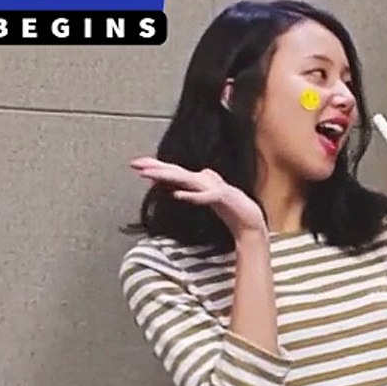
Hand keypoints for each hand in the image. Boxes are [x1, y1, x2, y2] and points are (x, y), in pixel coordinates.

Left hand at [131, 157, 264, 236]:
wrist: (251, 222)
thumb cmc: (233, 209)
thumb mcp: (212, 197)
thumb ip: (201, 188)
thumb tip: (190, 181)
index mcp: (200, 184)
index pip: (174, 173)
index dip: (156, 167)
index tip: (136, 164)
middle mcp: (205, 183)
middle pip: (176, 173)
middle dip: (155, 167)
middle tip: (135, 163)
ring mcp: (214, 190)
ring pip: (186, 180)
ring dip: (168, 176)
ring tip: (150, 174)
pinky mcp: (224, 198)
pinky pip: (205, 197)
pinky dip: (192, 196)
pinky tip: (178, 195)